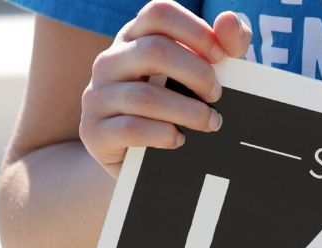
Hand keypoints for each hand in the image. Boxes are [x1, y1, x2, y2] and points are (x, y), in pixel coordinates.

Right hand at [80, 2, 251, 176]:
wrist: (139, 159)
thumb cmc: (177, 106)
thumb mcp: (203, 74)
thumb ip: (225, 46)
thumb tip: (227, 21)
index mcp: (134, 38)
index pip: (159, 13)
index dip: (195, 31)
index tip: (222, 58)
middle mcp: (109, 62)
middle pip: (154, 50)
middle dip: (197, 74)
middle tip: (217, 95)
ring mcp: (97, 96)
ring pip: (145, 96)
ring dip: (189, 111)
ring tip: (211, 123)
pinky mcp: (94, 132)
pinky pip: (132, 129)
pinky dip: (164, 135)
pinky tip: (179, 140)